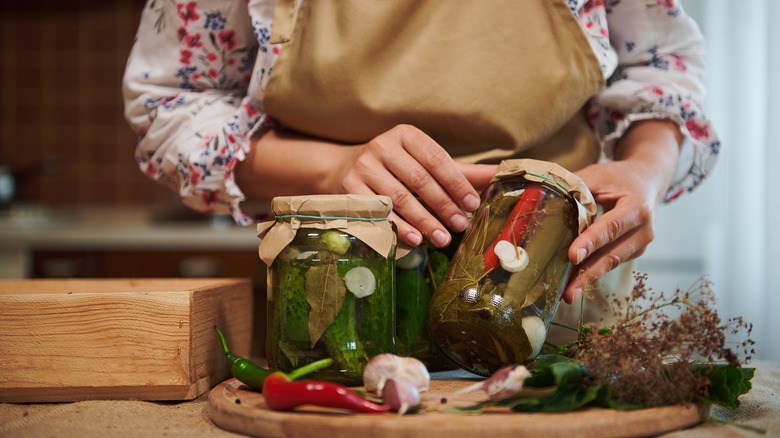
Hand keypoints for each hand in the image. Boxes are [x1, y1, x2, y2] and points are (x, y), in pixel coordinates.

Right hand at [329, 124, 496, 247]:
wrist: (342, 169)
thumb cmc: (395, 168)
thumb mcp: (424, 163)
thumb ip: (460, 171)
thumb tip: (499, 175)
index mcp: (406, 134)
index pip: (436, 159)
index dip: (456, 183)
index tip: (472, 204)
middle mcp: (382, 146)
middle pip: (419, 180)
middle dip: (443, 205)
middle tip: (460, 225)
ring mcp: (363, 166)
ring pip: (400, 198)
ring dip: (424, 221)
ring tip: (443, 238)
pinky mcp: (349, 188)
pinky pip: (380, 212)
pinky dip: (399, 227)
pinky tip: (416, 239)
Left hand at [563, 120, 681, 303]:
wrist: (646, 180)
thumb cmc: (618, 177)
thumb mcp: (598, 175)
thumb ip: (575, 188)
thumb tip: (542, 198)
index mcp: (637, 207)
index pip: (611, 227)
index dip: (591, 242)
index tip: (573, 256)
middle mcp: (644, 229)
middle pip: (613, 254)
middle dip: (588, 273)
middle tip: (568, 290)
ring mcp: (641, 244)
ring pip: (611, 263)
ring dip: (588, 278)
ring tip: (568, 293)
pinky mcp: (633, 252)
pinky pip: (610, 263)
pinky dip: (592, 271)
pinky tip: (574, 281)